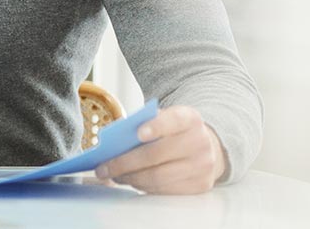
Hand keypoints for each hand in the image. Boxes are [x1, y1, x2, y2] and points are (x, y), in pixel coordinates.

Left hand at [94, 105, 226, 194]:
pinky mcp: (200, 186)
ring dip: (130, 178)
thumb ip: (143, 125)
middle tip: (104, 168)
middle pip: (156, 155)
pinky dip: (144, 187)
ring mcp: (202, 166)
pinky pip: (164, 190)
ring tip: (114, 176)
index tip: (138, 132)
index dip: (156, 126)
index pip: (174, 120)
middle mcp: (200, 142)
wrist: (205, 147)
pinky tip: (132, 181)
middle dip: (124, 163)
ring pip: (158, 177)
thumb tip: (113, 143)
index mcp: (189, 119)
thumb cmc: (175, 133)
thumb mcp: (164, 120)